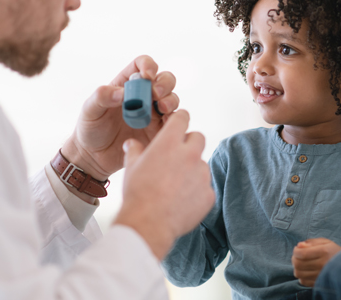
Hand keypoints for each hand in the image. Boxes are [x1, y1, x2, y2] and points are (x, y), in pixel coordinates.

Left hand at [61, 55, 179, 180]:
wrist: (94, 157)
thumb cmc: (90, 128)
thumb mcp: (90, 110)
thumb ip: (102, 97)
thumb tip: (122, 92)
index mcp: (127, 84)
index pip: (142, 65)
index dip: (148, 65)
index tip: (147, 75)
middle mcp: (144, 96)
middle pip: (164, 79)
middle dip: (165, 83)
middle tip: (156, 94)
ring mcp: (153, 113)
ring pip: (172, 99)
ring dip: (171, 100)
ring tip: (161, 108)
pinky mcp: (159, 130)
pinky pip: (173, 121)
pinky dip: (175, 119)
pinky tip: (168, 123)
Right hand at [113, 110, 214, 259]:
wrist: (148, 224)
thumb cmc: (137, 194)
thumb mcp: (131, 167)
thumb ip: (135, 150)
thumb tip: (132, 143)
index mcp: (169, 143)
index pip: (182, 117)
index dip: (180, 119)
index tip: (178, 123)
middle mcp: (190, 154)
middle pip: (198, 137)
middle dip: (189, 143)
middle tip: (177, 155)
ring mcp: (202, 174)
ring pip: (201, 164)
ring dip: (192, 170)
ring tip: (174, 186)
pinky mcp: (209, 193)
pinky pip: (204, 187)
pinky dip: (196, 191)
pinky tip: (180, 201)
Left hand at [292, 238, 340, 286]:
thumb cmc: (335, 252)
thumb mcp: (326, 242)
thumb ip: (312, 242)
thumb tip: (299, 245)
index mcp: (324, 252)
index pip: (302, 253)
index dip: (296, 251)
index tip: (297, 249)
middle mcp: (322, 264)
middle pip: (298, 264)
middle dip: (294, 259)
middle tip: (297, 256)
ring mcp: (320, 275)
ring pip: (299, 273)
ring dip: (297, 268)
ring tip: (301, 263)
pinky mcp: (319, 283)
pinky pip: (303, 281)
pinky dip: (301, 276)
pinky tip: (306, 271)